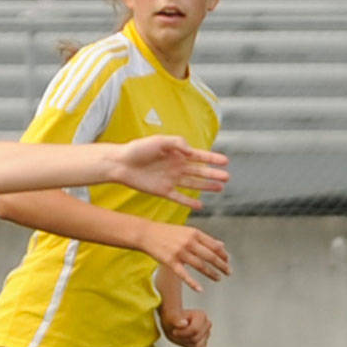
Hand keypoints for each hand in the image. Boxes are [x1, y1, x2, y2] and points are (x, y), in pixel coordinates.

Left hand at [113, 135, 229, 209]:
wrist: (119, 163)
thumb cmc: (137, 149)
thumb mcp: (158, 141)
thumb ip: (177, 144)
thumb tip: (192, 151)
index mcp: (176, 154)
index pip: (199, 156)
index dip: (212, 159)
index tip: (226, 161)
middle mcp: (176, 167)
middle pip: (199, 171)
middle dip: (213, 174)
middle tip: (227, 177)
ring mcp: (170, 179)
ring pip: (193, 184)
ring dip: (206, 186)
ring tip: (220, 188)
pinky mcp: (162, 191)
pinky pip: (179, 197)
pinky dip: (189, 202)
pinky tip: (200, 205)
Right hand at [139, 222, 230, 292]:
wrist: (145, 233)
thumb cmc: (166, 232)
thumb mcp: (186, 231)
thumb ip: (204, 238)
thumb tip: (222, 245)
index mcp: (194, 233)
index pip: (215, 246)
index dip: (223, 254)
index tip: (228, 261)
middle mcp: (188, 242)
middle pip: (211, 256)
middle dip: (222, 265)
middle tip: (229, 272)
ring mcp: (179, 252)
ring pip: (201, 266)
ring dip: (212, 273)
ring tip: (218, 278)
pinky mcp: (170, 261)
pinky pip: (184, 274)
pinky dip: (193, 283)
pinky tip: (200, 289)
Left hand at [161, 307, 211, 346]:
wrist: (173, 322)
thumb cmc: (172, 318)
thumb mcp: (170, 318)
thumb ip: (176, 320)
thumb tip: (184, 324)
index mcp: (201, 316)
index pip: (195, 330)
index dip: (182, 333)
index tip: (174, 331)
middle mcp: (206, 325)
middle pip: (195, 339)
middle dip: (183, 338)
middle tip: (175, 334)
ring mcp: (206, 335)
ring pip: (197, 346)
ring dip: (186, 344)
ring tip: (180, 337)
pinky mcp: (203, 343)